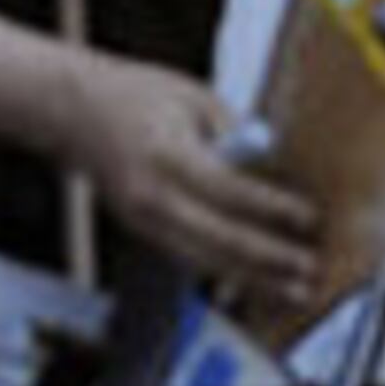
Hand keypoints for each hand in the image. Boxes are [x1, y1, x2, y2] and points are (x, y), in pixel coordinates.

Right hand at [55, 48, 324, 296]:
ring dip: (250, 278)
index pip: (228, 191)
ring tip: (292, 291)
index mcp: (166, 157)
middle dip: (267, 258)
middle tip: (309, 270)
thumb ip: (234, 131)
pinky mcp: (140, 230)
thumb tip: (273, 161)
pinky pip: (188, 256)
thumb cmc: (137, 94)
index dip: (272, 208)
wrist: (74, 112)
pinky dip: (224, 270)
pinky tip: (256, 281)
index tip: (310, 218)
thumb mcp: (193, 97)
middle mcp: (150, 197)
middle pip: (217, 239)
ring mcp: (141, 220)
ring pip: (203, 259)